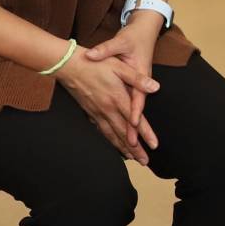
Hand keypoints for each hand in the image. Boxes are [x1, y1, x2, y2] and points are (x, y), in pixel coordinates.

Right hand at [57, 35, 157, 161]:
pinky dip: (109, 140)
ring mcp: (97, 112)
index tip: (154, 146)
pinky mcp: (89, 111)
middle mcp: (107, 109)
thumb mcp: (119, 67)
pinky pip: (101, 130)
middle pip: (124, 134)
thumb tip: (156, 87)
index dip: (146, 134)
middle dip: (135, 149)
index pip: (135, 121)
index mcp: (117, 98)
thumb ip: (138, 79)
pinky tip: (113, 145)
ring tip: (132, 159)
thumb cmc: (95, 64)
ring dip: (122, 148)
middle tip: (145, 162)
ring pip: (111, 134)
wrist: (68, 65)